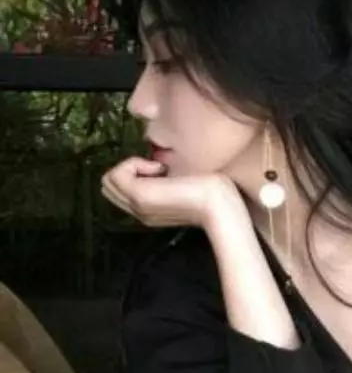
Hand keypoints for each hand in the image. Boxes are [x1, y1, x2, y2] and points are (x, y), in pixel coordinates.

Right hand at [101, 157, 235, 228]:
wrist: (222, 205)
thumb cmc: (213, 190)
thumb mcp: (183, 180)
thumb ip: (166, 176)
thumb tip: (156, 160)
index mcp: (148, 209)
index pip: (119, 187)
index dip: (133, 171)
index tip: (161, 168)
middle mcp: (139, 211)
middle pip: (108, 185)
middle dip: (127, 168)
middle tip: (158, 168)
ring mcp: (138, 206)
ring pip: (109, 179)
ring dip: (130, 165)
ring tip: (157, 168)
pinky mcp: (140, 197)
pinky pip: (115, 174)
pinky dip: (132, 164)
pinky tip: (157, 168)